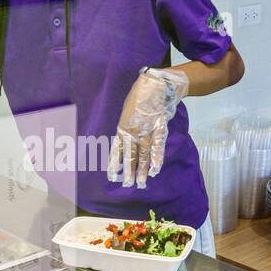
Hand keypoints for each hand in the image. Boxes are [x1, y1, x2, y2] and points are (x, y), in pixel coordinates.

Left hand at [107, 68, 188, 188]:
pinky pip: (157, 147)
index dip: (114, 163)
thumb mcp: (128, 112)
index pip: (116, 150)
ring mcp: (146, 131)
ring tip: (140, 183)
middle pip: (130, 156)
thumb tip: (125, 138)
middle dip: (128, 172)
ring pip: (143, 155)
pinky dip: (156, 159)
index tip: (111, 176)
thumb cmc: (140, 97)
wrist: (155, 84)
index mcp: (122, 128)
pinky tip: (154, 170)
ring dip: (141, 171)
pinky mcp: (159, 129)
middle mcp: (132, 132)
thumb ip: (127, 126)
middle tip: (127, 186)